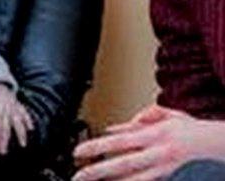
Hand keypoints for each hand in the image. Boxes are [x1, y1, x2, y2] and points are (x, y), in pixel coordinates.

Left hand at [0, 83, 33, 153]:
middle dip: (5, 141)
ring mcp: (12, 106)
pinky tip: (31, 128)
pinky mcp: (17, 104)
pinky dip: (28, 120)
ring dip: (21, 133)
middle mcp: (4, 109)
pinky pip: (24, 112)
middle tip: (3, 152)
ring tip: (23, 144)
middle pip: (6, 128)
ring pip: (18, 121)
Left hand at [73, 105, 224, 179]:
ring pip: (132, 178)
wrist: (214, 143)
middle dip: (98, 170)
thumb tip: (114, 128)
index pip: (117, 141)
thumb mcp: (163, 114)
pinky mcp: (167, 176)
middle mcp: (157, 152)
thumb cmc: (187, 128)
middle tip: (78, 175)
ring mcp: (162, 167)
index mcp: (153, 134)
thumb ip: (137, 119)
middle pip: (122, 163)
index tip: (78, 151)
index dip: (96, 147)